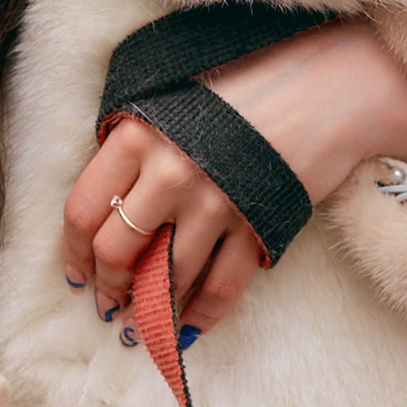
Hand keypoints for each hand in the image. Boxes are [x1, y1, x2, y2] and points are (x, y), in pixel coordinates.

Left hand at [64, 23, 406, 329]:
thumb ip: (132, 139)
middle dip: (108, 286)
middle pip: (117, 251)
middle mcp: (170, 171)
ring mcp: (216, 201)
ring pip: (166, 277)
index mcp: (137, 134)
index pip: (84, 210)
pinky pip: (221, 287)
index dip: (75, 252)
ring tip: (142, 322)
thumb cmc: (246, 79)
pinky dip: (202, 315)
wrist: (331, 81)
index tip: (77, 272)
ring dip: (149, 308)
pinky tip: (189, 327)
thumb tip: (104, 198)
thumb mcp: (171, 93)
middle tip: (110, 302)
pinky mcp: (258, 222)